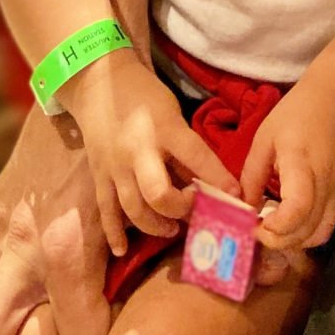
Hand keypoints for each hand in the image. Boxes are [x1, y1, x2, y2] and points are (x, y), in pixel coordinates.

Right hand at [67, 52, 237, 256]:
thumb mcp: (172, 114)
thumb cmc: (144, 97)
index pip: (196, 157)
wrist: (99, 83)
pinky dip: (114, 233)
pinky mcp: (98, 176)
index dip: (218, 179)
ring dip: (156, 225)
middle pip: (158, 193)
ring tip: (171, 228)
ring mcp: (114, 167)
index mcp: (163, 128)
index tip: (236, 198)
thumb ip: (186, 150)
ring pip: (133, 209)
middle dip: (180, 209)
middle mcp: (137, 151)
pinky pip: (105, 210)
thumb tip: (208, 184)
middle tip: (194, 212)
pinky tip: (123, 251)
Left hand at [239, 82, 334, 251]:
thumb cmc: (297, 112)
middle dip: (277, 240)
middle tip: (256, 229)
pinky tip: (290, 225)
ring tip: (272, 229)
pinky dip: (307, 235)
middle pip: (306, 231)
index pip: (297, 208)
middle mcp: (324, 183)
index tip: (255, 223)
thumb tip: (243, 208)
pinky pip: (326, 227)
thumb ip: (252, 174)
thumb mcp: (265, 137)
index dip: (276, 227)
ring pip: (319, 235)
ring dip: (293, 242)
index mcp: (301, 163)